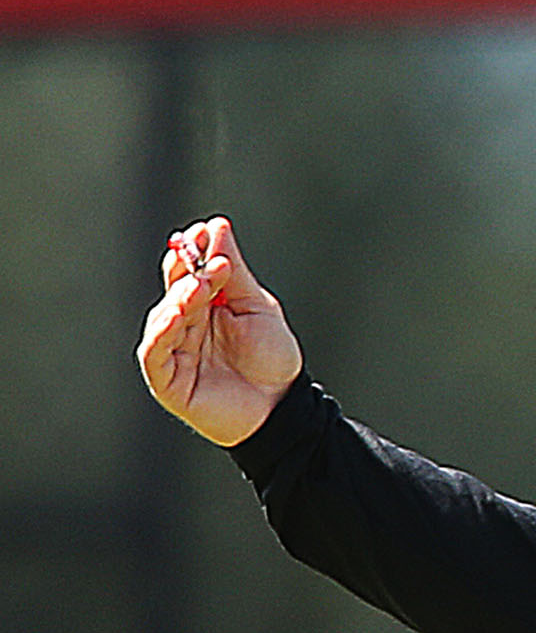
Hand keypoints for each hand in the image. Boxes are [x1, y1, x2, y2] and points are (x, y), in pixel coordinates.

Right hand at [136, 216, 302, 445]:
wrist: (283, 406)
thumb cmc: (272, 358)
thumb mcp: (257, 306)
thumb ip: (234, 271)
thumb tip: (217, 225)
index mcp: (205, 306)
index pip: (189, 272)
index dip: (193, 251)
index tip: (203, 231)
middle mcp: (185, 325)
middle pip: (174, 290)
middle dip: (188, 270)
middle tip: (208, 258)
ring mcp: (173, 351)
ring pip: (163, 316)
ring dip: (181, 296)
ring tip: (203, 282)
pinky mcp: (167, 378)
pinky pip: (155, 350)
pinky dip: (163, 329)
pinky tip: (179, 313)